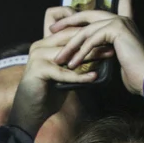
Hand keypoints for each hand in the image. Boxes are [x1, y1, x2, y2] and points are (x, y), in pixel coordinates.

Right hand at [7, 11, 111, 135]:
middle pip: (70, 37)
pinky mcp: (38, 69)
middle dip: (92, 39)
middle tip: (112, 42)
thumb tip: (98, 54)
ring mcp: (37, 56)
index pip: (69, 30)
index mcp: (45, 43)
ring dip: (90, 54)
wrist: (30, 112)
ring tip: (107, 56)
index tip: (108, 35)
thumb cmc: (48, 94)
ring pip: (69, 53)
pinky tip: (94, 76)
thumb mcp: (64, 72)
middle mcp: (40, 45)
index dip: (88, 31)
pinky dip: (80, 75)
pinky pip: (64, 72)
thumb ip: (74, 61)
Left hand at [48, 0, 143, 96]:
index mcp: (125, 22)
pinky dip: (80, 53)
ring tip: (59, 58)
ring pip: (86, 31)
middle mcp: (123, 18)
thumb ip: (106, 47)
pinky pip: (92, 40)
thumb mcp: (118, 56)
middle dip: (68, 22)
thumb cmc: (135, 72)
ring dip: (70, 46)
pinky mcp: (116, 29)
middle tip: (51, 30)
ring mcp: (120, 22)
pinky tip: (72, 64)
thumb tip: (92, 51)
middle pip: (88, 15)